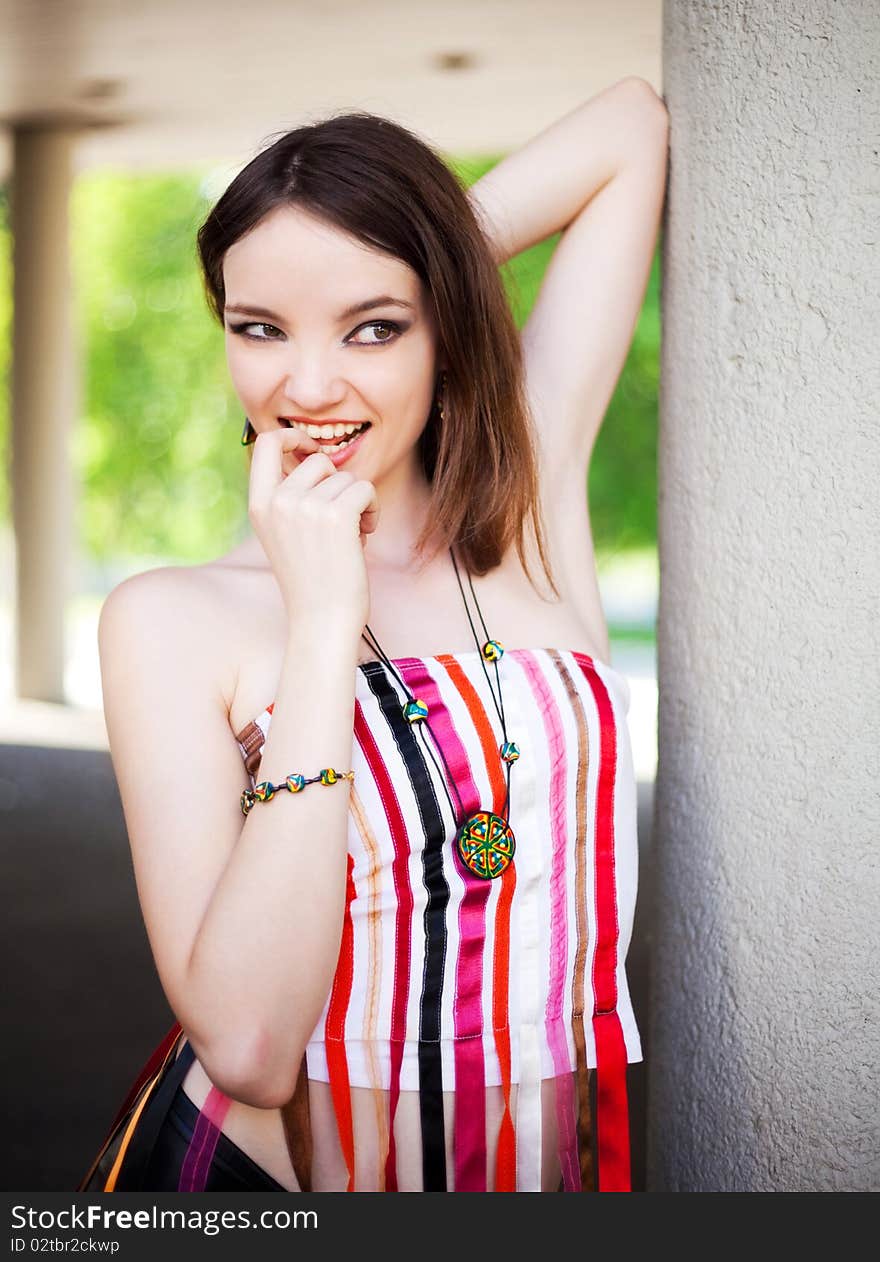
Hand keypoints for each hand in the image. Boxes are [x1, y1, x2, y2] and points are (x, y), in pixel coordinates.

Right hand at [247, 427, 378, 632]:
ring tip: (349, 537)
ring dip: (357, 504)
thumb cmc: (311, 580)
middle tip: (340, 520)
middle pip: (319, 462)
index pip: (267, 443)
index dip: (293, 437)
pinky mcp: (336, 514)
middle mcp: (278, 501)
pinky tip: (363, 535)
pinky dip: (373, 510)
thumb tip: (316, 457)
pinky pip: (365, 489)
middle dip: (338, 486)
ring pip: (347, 478)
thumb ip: (290, 497)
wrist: (322, 620)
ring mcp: (305, 506)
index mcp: (259, 504)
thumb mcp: (284, 534)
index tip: (310, 449)